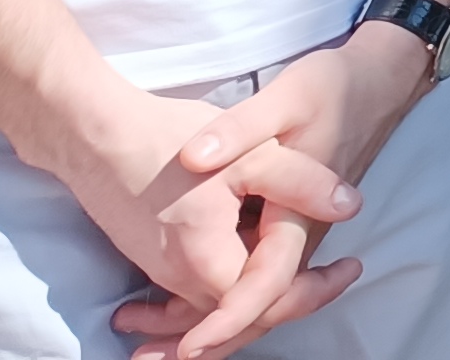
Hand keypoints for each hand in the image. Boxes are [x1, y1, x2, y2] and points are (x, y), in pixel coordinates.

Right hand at [56, 79, 367, 359]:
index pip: (268, 302)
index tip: (352, 267)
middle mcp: (183, 280)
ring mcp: (165, 274)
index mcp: (208, 261)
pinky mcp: (155, 261)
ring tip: (312, 272)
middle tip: (340, 271)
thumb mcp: (251, 152)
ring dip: (264, 296)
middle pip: (247, 312)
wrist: (97, 136)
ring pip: (222, 304)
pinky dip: (229, 292)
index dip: (315, 291)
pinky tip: (258, 270)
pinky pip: (197, 293)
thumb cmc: (171, 140)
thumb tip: (352, 207)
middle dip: (295, 298)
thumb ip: (301, 182)